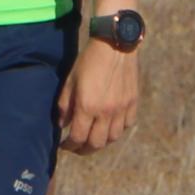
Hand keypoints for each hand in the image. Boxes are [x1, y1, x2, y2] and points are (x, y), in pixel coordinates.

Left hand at [58, 37, 139, 153]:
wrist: (114, 44)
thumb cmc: (88, 61)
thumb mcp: (70, 81)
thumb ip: (64, 106)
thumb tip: (62, 125)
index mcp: (87, 107)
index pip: (77, 137)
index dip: (69, 146)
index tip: (64, 145)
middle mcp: (105, 112)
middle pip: (96, 143)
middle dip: (84, 149)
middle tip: (77, 148)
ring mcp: (121, 108)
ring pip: (113, 138)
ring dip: (101, 142)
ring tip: (93, 138)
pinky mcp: (132, 102)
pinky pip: (126, 125)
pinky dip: (117, 130)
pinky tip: (110, 126)